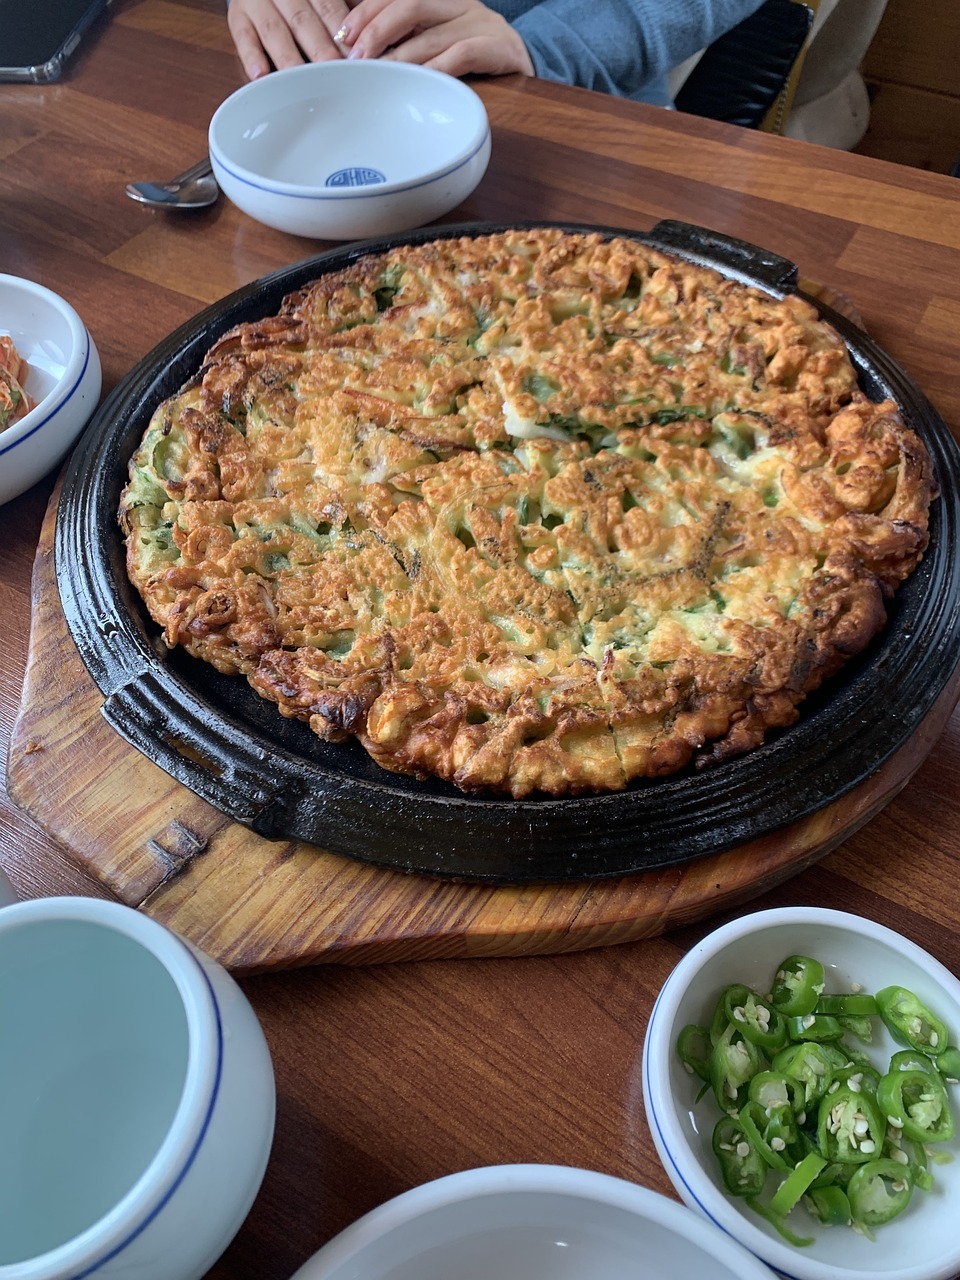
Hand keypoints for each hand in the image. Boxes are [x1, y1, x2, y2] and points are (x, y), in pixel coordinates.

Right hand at [227, 0, 352, 79]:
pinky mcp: (238, 17)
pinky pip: (243, 36)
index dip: (341, 33)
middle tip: (334, 71)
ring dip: (288, 57)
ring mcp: (257, 4)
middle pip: (303, 21)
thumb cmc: (301, 1)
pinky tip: (260, 74)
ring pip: (274, 31)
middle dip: (320, 48)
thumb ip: (341, 14)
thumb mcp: (320, 0)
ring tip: (300, 79)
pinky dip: (251, 56)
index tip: (355, 57)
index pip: (328, 8)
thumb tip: (369, 42)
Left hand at [337, 0, 533, 78]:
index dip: (368, 10)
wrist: (528, 68)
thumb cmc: (476, 62)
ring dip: (401, 57)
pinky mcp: (499, 47)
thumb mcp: (439, 44)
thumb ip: (408, 42)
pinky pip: (462, 56)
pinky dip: (436, 70)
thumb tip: (361, 55)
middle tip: (358, 56)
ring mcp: (482, 23)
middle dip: (378, 30)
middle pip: (411, 5)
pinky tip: (419, 84)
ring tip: (381, 75)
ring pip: (432, 33)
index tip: (345, 34)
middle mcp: (461, 4)